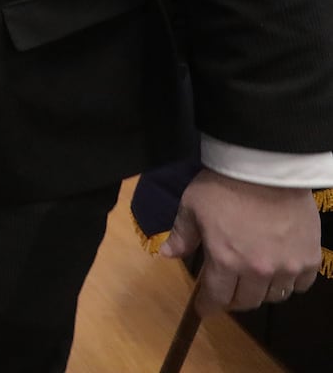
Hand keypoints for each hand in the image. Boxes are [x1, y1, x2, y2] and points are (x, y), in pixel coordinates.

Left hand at [160, 170, 321, 312]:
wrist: (266, 168)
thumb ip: (182, 235)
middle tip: (228, 292)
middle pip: (247, 301)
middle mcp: (258, 270)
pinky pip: (301, 283)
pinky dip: (290, 282)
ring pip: (275, 295)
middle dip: (234, 299)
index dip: (208, 306)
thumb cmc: (223, 185)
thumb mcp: (191, 207)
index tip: (204, 309)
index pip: (217, 296)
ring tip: (254, 281)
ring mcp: (287, 266)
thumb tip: (167, 255)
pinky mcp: (309, 257)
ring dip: (262, 292)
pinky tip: (281, 271)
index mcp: (226, 261)